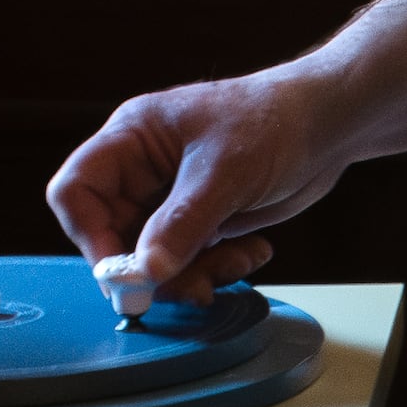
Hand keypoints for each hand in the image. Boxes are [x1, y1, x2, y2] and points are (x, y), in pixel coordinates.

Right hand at [44, 66, 357, 301]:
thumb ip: (181, 225)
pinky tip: (254, 252)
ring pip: (153, 257)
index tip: (125, 273)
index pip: (76, 191)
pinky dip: (217, 267)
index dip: (90, 236)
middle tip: (191, 286)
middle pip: (113, 235)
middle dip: (151, 268)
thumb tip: (145, 273)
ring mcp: (172, 196)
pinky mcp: (202, 217)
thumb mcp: (224, 173)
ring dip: (191, 273)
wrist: (330, 123)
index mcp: (132, 138)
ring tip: (234, 265)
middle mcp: (144, 169)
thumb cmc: (274, 121)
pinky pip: (189, 259)